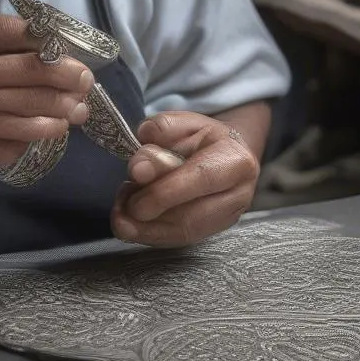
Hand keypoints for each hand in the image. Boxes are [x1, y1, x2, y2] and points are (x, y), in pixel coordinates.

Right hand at [0, 16, 92, 173]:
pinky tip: (45, 136)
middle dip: (68, 78)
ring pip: (28, 111)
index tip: (67, 47)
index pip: (14, 32)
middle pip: (31, 72)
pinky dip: (32, 140)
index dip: (49, 39)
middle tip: (85, 82)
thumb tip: (40, 46)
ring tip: (76, 113)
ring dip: (60, 113)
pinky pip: (10, 143)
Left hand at [110, 111, 258, 246]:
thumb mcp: (182, 121)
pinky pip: (179, 239)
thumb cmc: (200, 137)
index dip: (166, 187)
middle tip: (122, 207)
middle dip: (152, 213)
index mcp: (235, 160)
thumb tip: (141, 163)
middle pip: (192, 213)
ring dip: (146, 228)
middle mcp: (238, 194)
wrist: (223, 154)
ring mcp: (228, 217)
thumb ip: (161, 131)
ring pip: (184, 232)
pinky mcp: (213, 231)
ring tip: (121, 216)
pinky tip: (131, 225)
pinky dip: (151, 234)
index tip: (135, 182)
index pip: (201, 177)